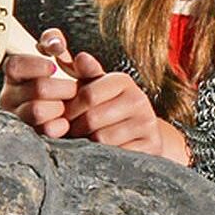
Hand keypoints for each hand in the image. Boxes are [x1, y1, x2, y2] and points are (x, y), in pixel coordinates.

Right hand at [0, 28, 80, 137]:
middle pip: (36, 88)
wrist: (76, 112)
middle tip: (72, 89)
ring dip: (60, 106)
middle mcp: (9, 96)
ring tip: (66, 105)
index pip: (15, 65)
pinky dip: (60, 126)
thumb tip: (56, 44)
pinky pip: (45, 131)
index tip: (53, 67)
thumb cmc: (64, 81)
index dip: (36, 65)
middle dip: (62, 87)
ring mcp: (17, 118)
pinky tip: (65, 121)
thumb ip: (55, 43)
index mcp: (14, 74)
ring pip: (37, 111)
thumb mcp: (60, 58)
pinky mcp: (28, 136)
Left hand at [62, 51, 192, 165]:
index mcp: (123, 81)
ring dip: (87, 145)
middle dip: (75, 129)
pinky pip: (117, 155)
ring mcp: (146, 124)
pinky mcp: (151, 146)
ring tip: (83, 143)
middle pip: (93, 118)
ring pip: (103, 139)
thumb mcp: (96, 89)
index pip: (88, 94)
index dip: (70, 109)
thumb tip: (76, 57)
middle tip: (70, 135)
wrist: (141, 134)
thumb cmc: (109, 108)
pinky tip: (100, 155)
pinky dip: (104, 157)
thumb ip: (84, 73)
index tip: (62, 118)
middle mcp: (138, 100)